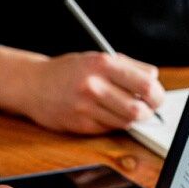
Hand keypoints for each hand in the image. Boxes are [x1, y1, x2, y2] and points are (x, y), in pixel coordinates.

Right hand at [0, 47, 164, 134]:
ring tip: (124, 111)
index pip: (147, 83)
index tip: (155, 96)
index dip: (157, 93)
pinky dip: (112, 124)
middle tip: (147, 109)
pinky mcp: (78, 125)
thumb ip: (126, 68)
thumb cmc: (67, 71)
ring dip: (130, 119)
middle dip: (149, 111)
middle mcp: (94, 86)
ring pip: (125, 122)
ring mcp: (85, 108)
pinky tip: (104, 114)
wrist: (31, 85)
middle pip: (139, 108)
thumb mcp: (96, 59)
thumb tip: (154, 83)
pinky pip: (107, 129)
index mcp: (102, 64)